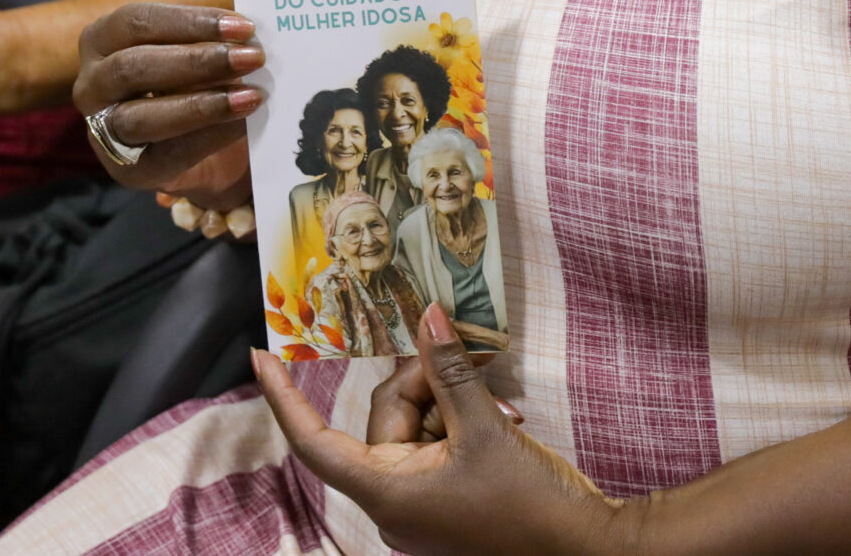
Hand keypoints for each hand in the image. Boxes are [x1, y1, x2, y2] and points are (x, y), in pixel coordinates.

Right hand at [72, 2, 262, 209]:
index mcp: (100, 40)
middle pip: (134, 66)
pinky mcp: (125, 169)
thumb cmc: (185, 78)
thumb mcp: (190, 48)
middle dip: (198, 61)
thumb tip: (248, 31)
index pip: (136, 22)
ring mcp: (102, 130)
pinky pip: (165, 154)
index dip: (189, 21)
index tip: (243, 26)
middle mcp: (90, 84)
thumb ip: (211, 37)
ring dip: (202, 105)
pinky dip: (208, 137)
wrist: (187, 140)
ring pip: (141, 116)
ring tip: (252, 96)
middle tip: (253, 58)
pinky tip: (242, 125)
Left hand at [253, 303, 621, 555]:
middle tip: (469, 359)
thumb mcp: (486, 428)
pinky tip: (505, 418)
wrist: (588, 550)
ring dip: (454, 401)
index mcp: (386, 494)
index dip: (285, 397)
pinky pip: (439, 446)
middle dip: (425, 382)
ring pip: (417, 427)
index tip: (262, 356)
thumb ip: (451, 371)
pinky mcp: (447, 502)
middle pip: (385, 418)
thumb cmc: (532, 505)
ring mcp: (421, 505)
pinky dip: (464, 423)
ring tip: (502, 402)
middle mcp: (394, 503)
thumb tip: (427, 318)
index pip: (314, 440)